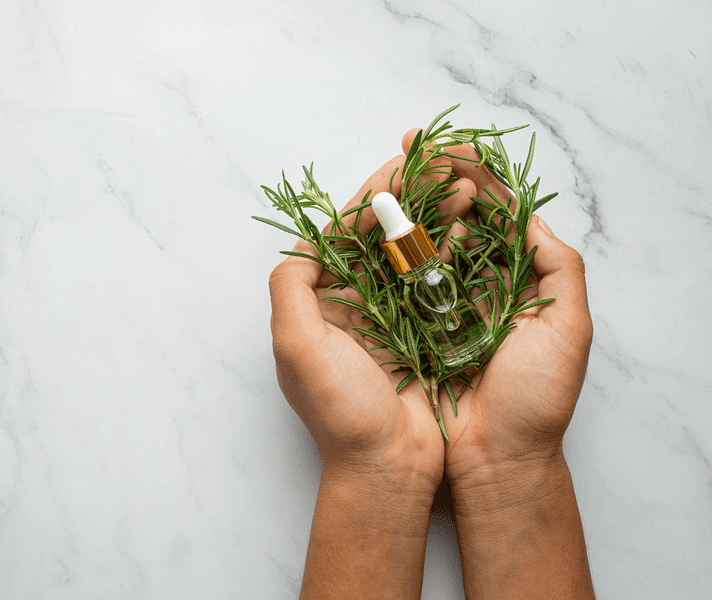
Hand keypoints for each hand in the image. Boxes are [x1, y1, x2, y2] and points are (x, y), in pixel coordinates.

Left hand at [269, 154, 462, 487]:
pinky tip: (475, 227)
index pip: (343, 232)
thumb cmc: (341, 411)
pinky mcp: (424, 332)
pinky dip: (454, 251)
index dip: (372, 195)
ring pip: (413, 252)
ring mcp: (390, 316)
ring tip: (466, 187)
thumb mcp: (298, 344)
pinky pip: (437, 281)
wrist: (388, 467)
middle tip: (445, 164)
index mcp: (320, 301)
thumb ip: (291, 285)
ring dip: (438, 216)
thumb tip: (305, 242)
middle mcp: (353, 303)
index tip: (404, 165)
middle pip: (381, 235)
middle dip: (413, 196)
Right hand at [412, 135, 593, 481]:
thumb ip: (559, 268)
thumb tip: (529, 217)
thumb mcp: (568, 329)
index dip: (476, 176)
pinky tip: (378, 225)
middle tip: (410, 145)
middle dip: (433, 177)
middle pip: (454, 217)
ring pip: (422, 241)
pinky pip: (397, 280)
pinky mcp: (409, 325)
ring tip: (394, 175)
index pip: (498, 213)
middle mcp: (478, 284)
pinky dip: (387, 251)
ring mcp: (441, 303)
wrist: (495, 457)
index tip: (452, 146)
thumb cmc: (537, 399)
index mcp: (520, 279)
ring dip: (410, 205)